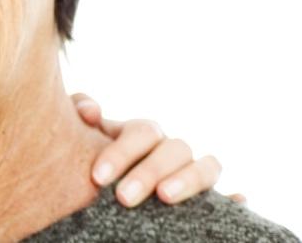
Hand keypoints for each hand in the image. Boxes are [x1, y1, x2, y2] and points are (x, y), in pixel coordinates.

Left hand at [73, 93, 224, 206]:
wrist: (94, 189)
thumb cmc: (85, 159)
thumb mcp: (77, 137)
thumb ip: (79, 112)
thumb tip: (90, 111)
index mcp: (141, 134)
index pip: (142, 132)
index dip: (122, 152)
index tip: (98, 177)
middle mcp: (169, 151)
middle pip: (175, 149)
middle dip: (149, 172)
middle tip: (123, 197)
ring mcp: (189, 174)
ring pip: (206, 167)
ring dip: (190, 179)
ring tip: (165, 197)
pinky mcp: (204, 202)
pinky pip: (226, 198)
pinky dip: (233, 200)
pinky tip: (236, 201)